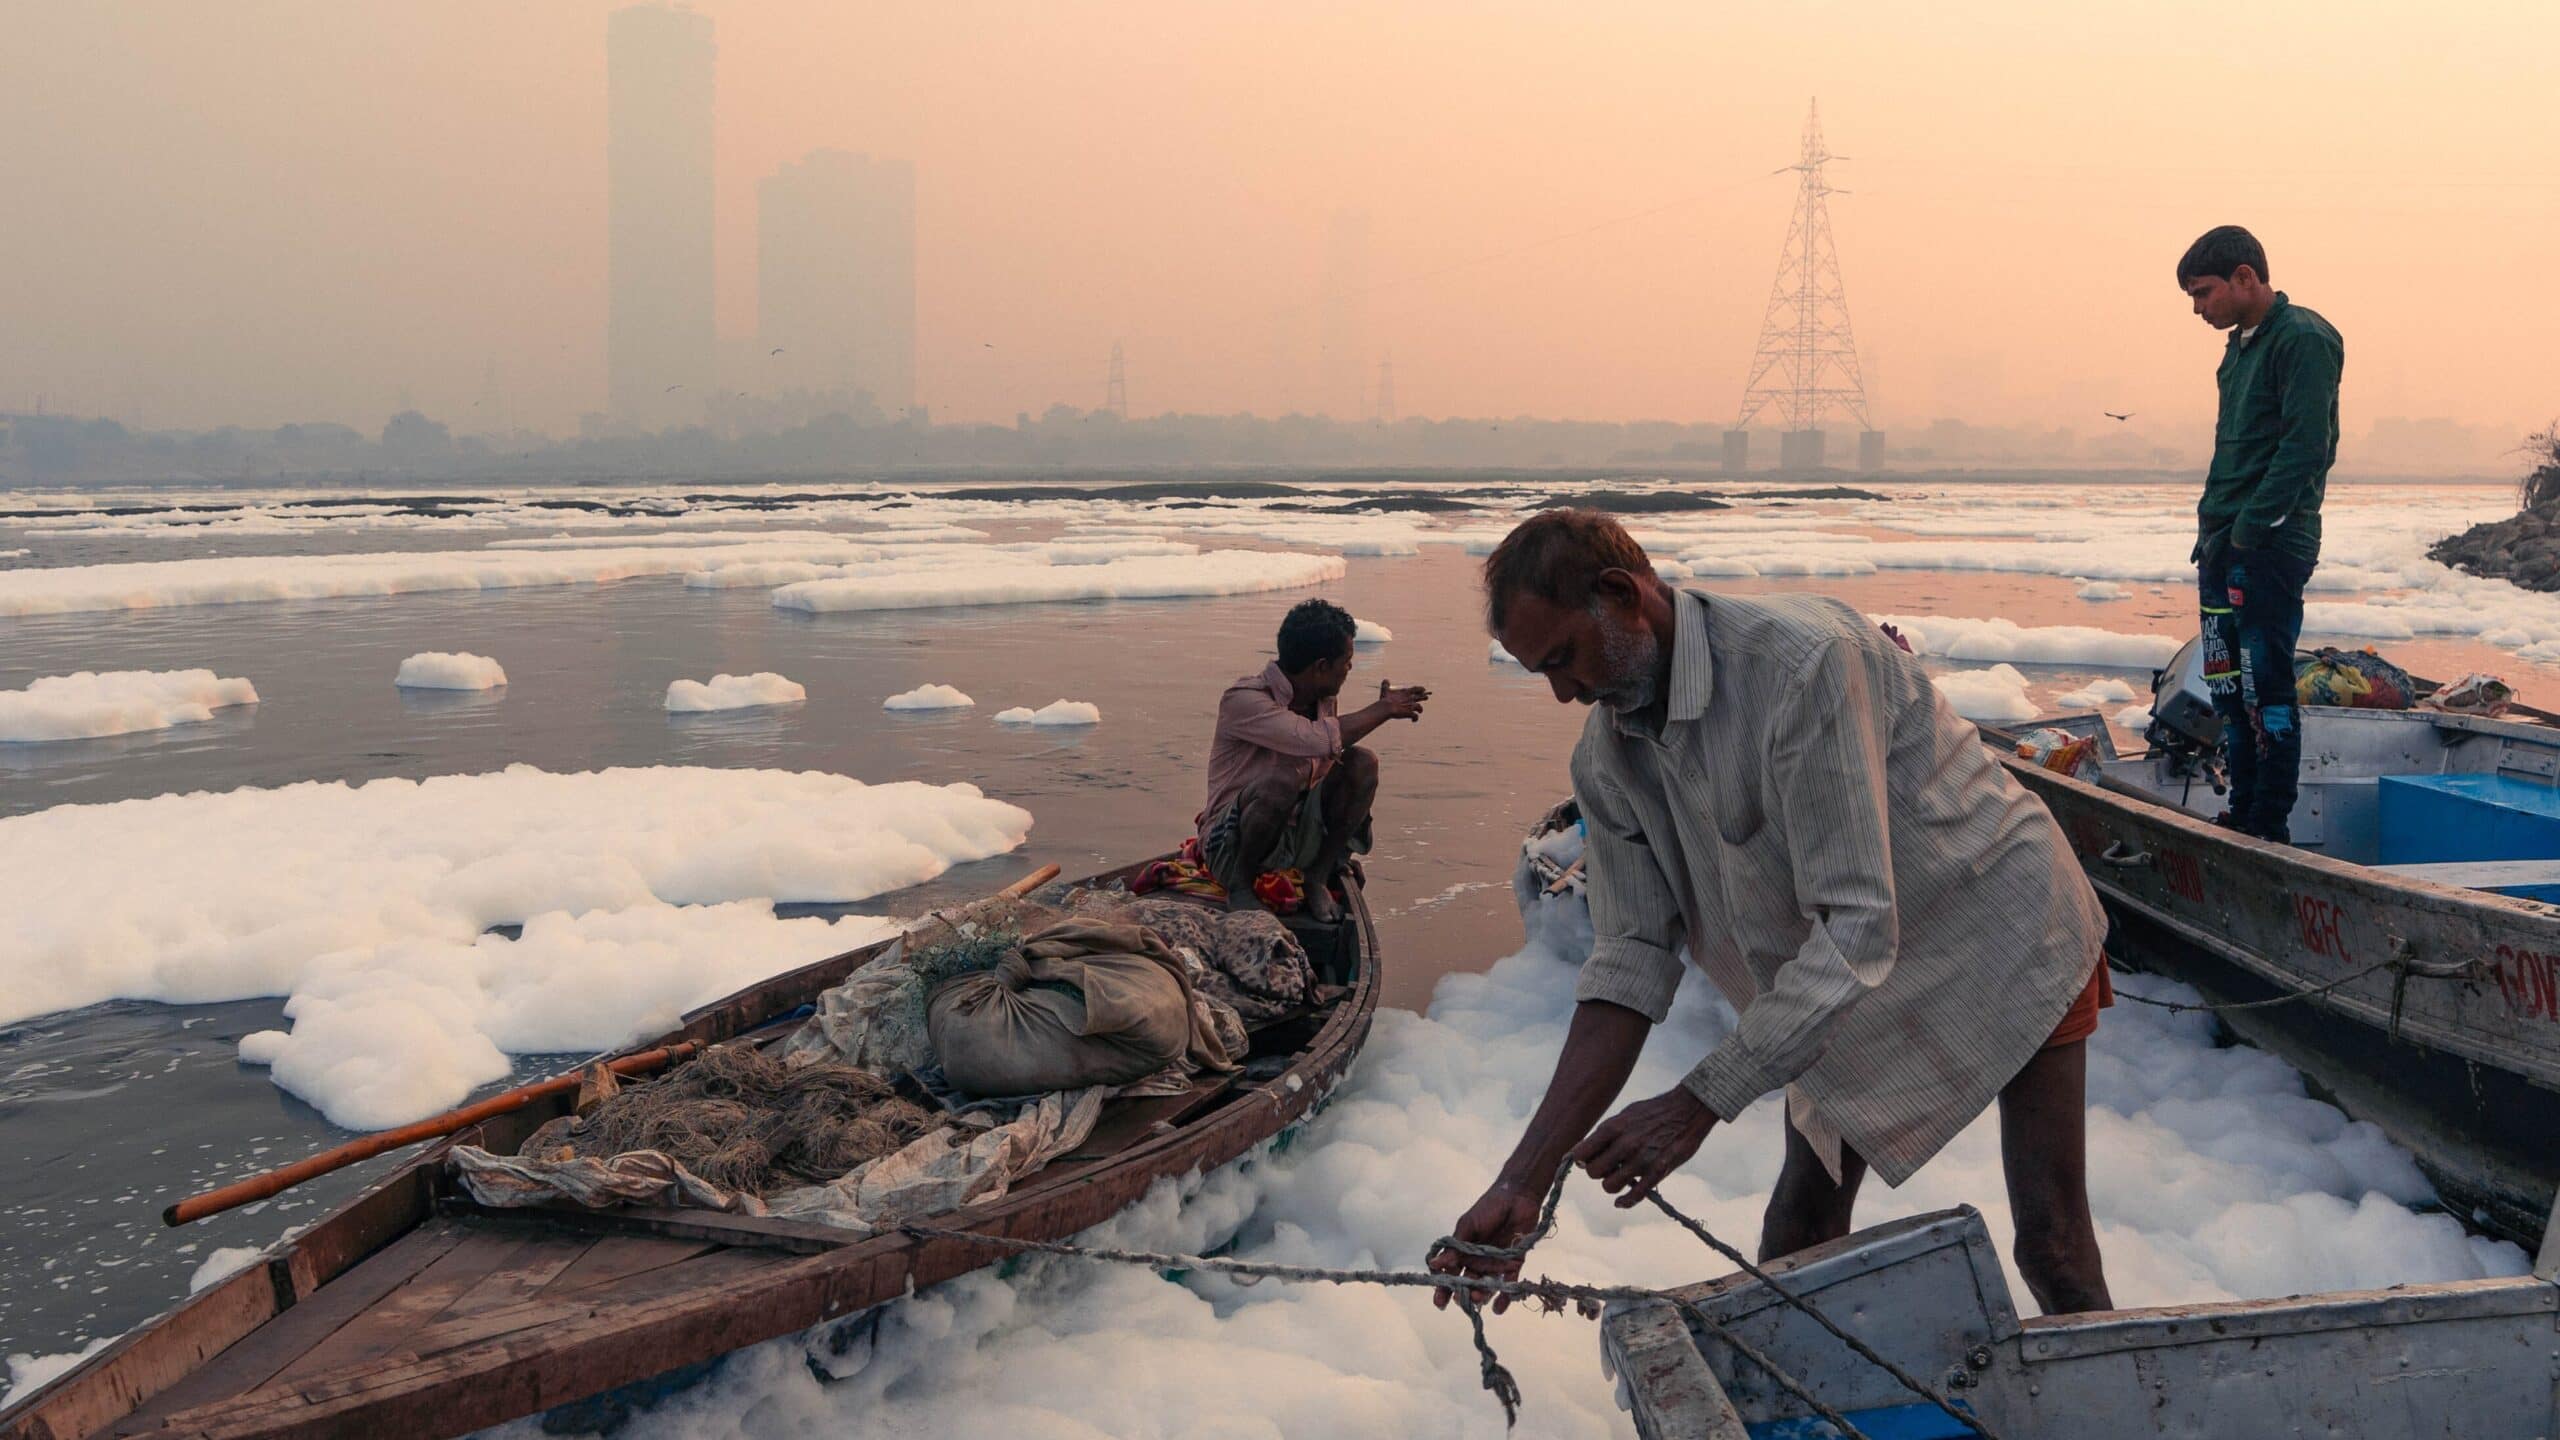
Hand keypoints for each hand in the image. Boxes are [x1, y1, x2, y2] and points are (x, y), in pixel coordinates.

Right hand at [1378, 681, 1429, 719]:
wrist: (1387, 707)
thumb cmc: (1386, 699)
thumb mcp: (1385, 690)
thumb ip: (1386, 685)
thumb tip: (1385, 680)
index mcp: (1406, 692)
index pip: (1416, 689)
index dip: (1420, 689)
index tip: (1423, 689)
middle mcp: (1410, 698)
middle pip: (1420, 697)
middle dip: (1424, 697)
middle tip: (1426, 697)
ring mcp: (1411, 706)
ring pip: (1419, 707)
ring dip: (1420, 709)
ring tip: (1420, 711)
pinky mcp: (1410, 713)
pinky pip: (1415, 716)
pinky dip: (1415, 719)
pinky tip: (1413, 720)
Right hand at [1427, 1181, 1543, 1313]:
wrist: (1516, 1197)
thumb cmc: (1488, 1208)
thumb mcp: (1467, 1226)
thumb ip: (1455, 1247)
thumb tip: (1435, 1264)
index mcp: (1463, 1251)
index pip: (1450, 1273)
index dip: (1443, 1288)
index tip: (1439, 1301)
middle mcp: (1478, 1261)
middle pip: (1468, 1283)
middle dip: (1464, 1294)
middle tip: (1462, 1300)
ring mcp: (1496, 1264)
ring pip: (1487, 1285)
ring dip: (1482, 1294)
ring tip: (1480, 1298)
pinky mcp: (1514, 1264)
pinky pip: (1509, 1284)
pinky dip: (1505, 1297)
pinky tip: (1498, 1309)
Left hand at [1571, 1087, 1717, 1207]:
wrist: (1688, 1110)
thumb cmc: (1653, 1111)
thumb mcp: (1624, 1114)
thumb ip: (1606, 1133)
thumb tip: (1585, 1151)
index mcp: (1614, 1127)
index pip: (1581, 1153)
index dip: (1582, 1160)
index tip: (1587, 1160)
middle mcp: (1625, 1144)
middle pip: (1593, 1172)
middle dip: (1597, 1172)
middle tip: (1606, 1167)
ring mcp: (1642, 1160)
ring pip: (1610, 1186)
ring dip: (1611, 1184)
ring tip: (1618, 1177)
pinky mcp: (1658, 1172)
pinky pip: (1635, 1195)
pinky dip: (1625, 1201)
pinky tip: (1621, 1201)